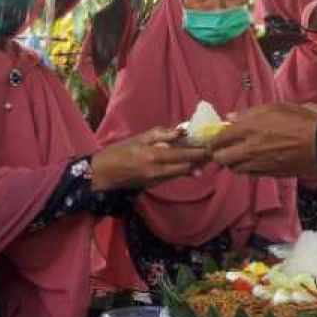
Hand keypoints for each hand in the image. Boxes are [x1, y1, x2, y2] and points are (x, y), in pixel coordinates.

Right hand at [91, 128, 208, 190]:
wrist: (104, 173)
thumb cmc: (120, 151)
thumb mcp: (139, 138)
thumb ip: (161, 134)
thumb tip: (182, 132)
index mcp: (153, 156)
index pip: (182, 155)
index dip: (198, 152)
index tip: (211, 147)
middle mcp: (157, 171)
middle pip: (185, 166)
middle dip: (200, 160)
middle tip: (213, 152)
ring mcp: (156, 180)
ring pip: (180, 173)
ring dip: (193, 166)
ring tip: (205, 158)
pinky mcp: (154, 185)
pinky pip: (172, 176)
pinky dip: (182, 170)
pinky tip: (190, 164)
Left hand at [209, 103, 316, 178]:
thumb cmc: (300, 120)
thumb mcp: (275, 107)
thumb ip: (249, 113)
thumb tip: (230, 118)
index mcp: (249, 128)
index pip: (219, 138)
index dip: (214, 140)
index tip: (214, 139)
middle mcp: (250, 148)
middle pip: (221, 158)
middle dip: (218, 154)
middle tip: (222, 149)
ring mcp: (259, 163)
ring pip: (234, 168)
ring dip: (232, 163)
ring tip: (238, 155)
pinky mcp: (269, 174)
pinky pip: (250, 174)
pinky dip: (247, 168)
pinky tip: (253, 161)